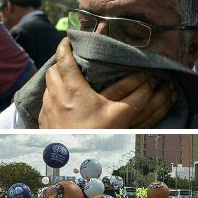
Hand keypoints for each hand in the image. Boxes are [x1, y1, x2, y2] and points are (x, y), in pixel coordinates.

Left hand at [39, 38, 174, 127]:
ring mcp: (48, 109)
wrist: (69, 159)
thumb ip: (136, 99)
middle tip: (70, 61)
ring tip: (68, 82)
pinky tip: (63, 104)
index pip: (63, 59)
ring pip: (48, 86)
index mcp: (73, 90)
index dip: (64, 46)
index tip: (68, 39)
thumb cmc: (94, 136)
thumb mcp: (119, 116)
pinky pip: (46, 102)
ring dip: (56, 80)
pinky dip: (53, 97)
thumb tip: (153, 85)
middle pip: (52, 70)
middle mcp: (56, 96)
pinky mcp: (44, 121)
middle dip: (60, 63)